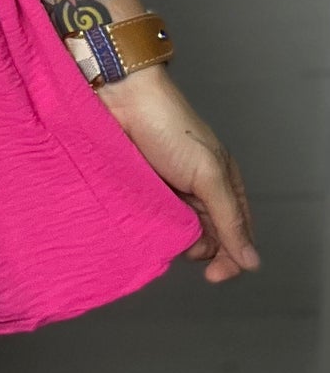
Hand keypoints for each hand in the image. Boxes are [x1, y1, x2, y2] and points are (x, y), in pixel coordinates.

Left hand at [96, 65, 259, 281]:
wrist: (122, 98)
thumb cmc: (169, 126)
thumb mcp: (208, 174)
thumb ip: (230, 219)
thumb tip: (251, 261)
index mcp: (224, 184)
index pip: (236, 232)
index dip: (230, 257)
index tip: (214, 274)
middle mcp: (198, 190)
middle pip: (207, 236)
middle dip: (199, 247)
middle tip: (184, 241)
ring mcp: (169, 190)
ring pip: (178, 232)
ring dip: (173, 239)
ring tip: (162, 226)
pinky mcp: (142, 189)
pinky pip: (151, 219)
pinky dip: (150, 228)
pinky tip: (143, 227)